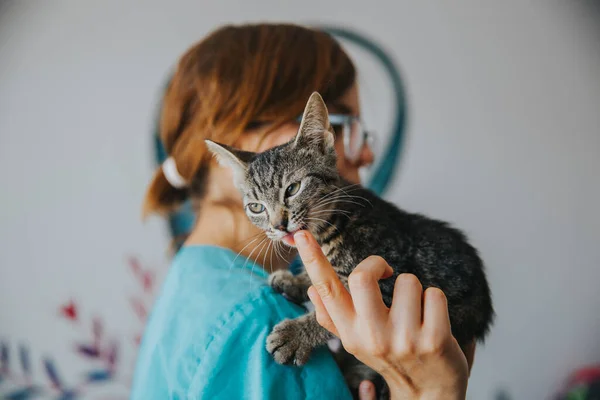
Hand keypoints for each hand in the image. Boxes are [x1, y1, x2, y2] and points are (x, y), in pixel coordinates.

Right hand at [294, 230, 471, 399]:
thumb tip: (311, 290)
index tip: (301, 233)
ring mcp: (402, 339)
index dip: (312, 258)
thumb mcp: (357, 342)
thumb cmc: (392, 358)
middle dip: (378, 263)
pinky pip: (433, 294)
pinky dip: (435, 300)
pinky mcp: (433, 340)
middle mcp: (371, 336)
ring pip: (407, 280)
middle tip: (387, 272)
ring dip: (414, 289)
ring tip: (414, 311)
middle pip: (362, 276)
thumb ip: (334, 317)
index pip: (326, 289)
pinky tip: (432, 319)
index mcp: (349, 332)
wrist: (429, 394)